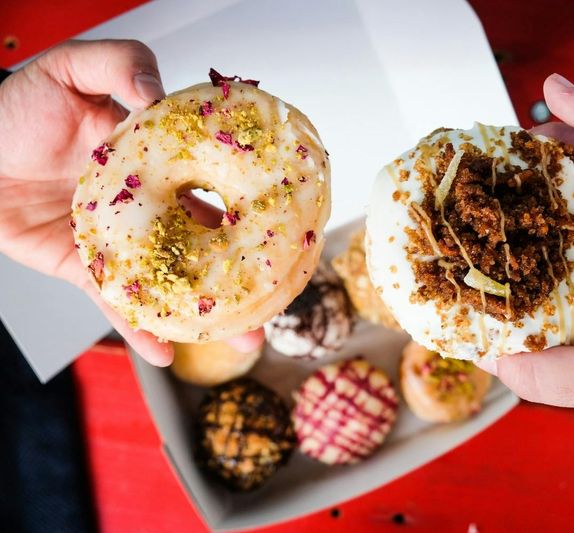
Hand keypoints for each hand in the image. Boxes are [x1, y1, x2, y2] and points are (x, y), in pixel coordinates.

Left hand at [0, 39, 263, 365]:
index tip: (283, 224)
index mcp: (157, 161)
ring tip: (243, 335)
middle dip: (243, 270)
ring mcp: (121, 242)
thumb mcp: (69, 69)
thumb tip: (159, 94)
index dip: (249, 203)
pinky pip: (117, 304)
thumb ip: (121, 65)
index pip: (215, 182)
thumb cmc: (14, 108)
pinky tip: (164, 351)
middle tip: (277, 293)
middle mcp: (149, 204)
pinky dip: (140, 330)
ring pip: (172, 281)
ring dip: (206, 311)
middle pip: (207, 241)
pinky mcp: (87, 269)